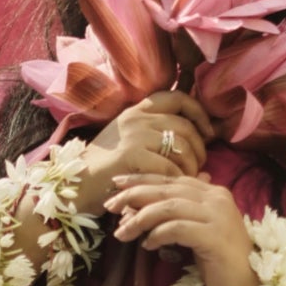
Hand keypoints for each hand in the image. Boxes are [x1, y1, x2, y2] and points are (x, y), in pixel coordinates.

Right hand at [76, 89, 215, 214]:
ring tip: (187, 178)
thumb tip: (208, 140)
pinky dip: (178, 179)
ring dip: (192, 166)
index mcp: (137, 110)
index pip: (178, 97)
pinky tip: (173, 188)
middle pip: (185, 125)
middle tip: (200, 166)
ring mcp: (134, 134)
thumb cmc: (109, 169)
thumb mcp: (132, 142)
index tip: (209, 133)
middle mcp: (136, 117)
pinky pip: (170, 166)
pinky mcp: (132, 155)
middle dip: (200, 148)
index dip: (199, 113)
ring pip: (182, 146)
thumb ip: (162, 136)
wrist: (77, 184)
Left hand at [104, 176, 256, 285]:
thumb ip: (177, 215)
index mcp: (214, 193)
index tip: (117, 184)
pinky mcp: (215, 238)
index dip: (143, 180)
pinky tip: (147, 245)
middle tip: (110, 205)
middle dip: (134, 195)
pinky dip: (158, 234)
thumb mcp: (196, 233)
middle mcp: (218, 199)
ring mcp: (218, 217)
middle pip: (167, 189)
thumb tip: (139, 207)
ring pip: (169, 207)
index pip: (172, 180)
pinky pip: (178, 229)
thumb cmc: (220, 265)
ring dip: (140, 218)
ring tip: (122, 232)